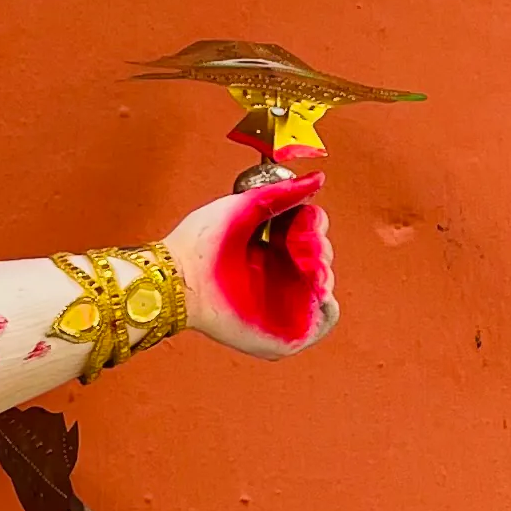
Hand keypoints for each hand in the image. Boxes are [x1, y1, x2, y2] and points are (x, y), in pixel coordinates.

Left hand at [165, 172, 336, 356]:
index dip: (313, 223)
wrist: (182, 275)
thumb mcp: (246, 206)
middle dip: (318, 246)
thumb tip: (318, 178)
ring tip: (305, 263)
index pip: (310, 232)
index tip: (305, 217)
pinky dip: (328, 307)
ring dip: (322, 271)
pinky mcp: (282, 331)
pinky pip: (322, 323)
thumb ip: (283, 194)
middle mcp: (277, 273)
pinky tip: (319, 290)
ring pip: (323, 286)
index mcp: (269, 245)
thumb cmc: (202, 240)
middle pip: (321, 256)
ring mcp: (281, 303)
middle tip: (300, 244)